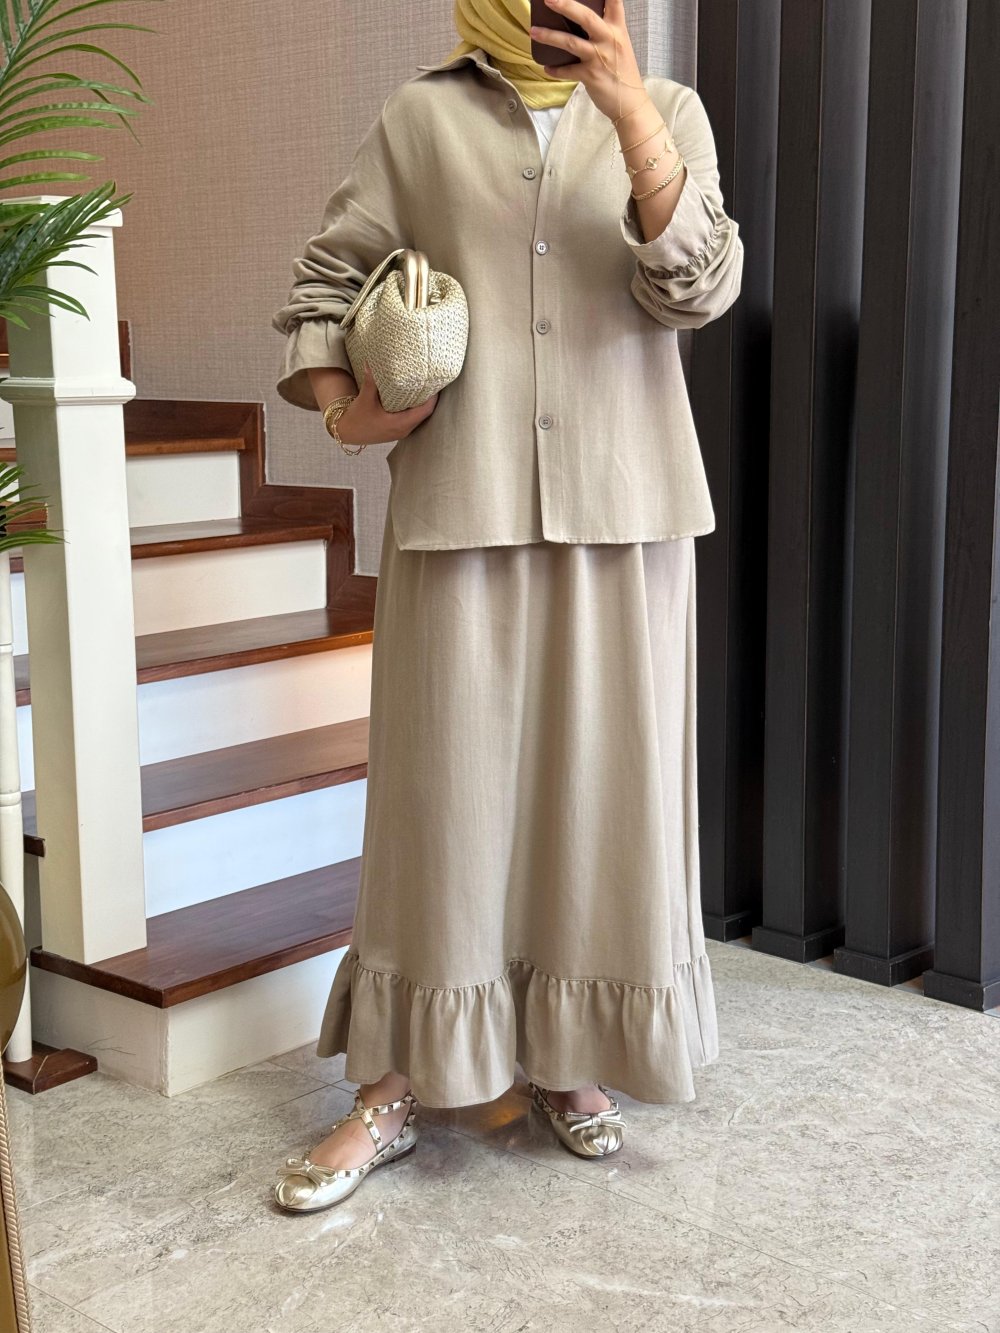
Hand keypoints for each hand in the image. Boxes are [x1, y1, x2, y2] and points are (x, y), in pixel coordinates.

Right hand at [335, 363, 438, 444]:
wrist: (346, 432)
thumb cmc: (356, 418)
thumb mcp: (365, 398)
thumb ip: (371, 381)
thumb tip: (371, 363)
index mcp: (400, 424)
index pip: (426, 411)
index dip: (433, 397)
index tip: (436, 383)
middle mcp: (404, 430)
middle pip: (425, 414)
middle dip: (429, 399)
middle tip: (431, 382)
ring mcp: (401, 432)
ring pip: (419, 418)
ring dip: (422, 404)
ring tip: (425, 388)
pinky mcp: (396, 431)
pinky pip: (412, 420)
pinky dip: (414, 410)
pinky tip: (413, 399)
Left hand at [529, 0, 646, 123]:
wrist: (630, 103)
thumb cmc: (622, 72)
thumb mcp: (619, 45)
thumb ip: (604, 31)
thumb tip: (582, 21)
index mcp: (618, 28)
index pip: (614, 1)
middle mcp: (609, 39)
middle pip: (586, 17)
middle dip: (565, 5)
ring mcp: (599, 57)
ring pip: (571, 42)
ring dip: (549, 36)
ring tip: (534, 31)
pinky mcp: (590, 76)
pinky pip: (567, 71)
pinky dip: (555, 70)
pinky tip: (547, 67)